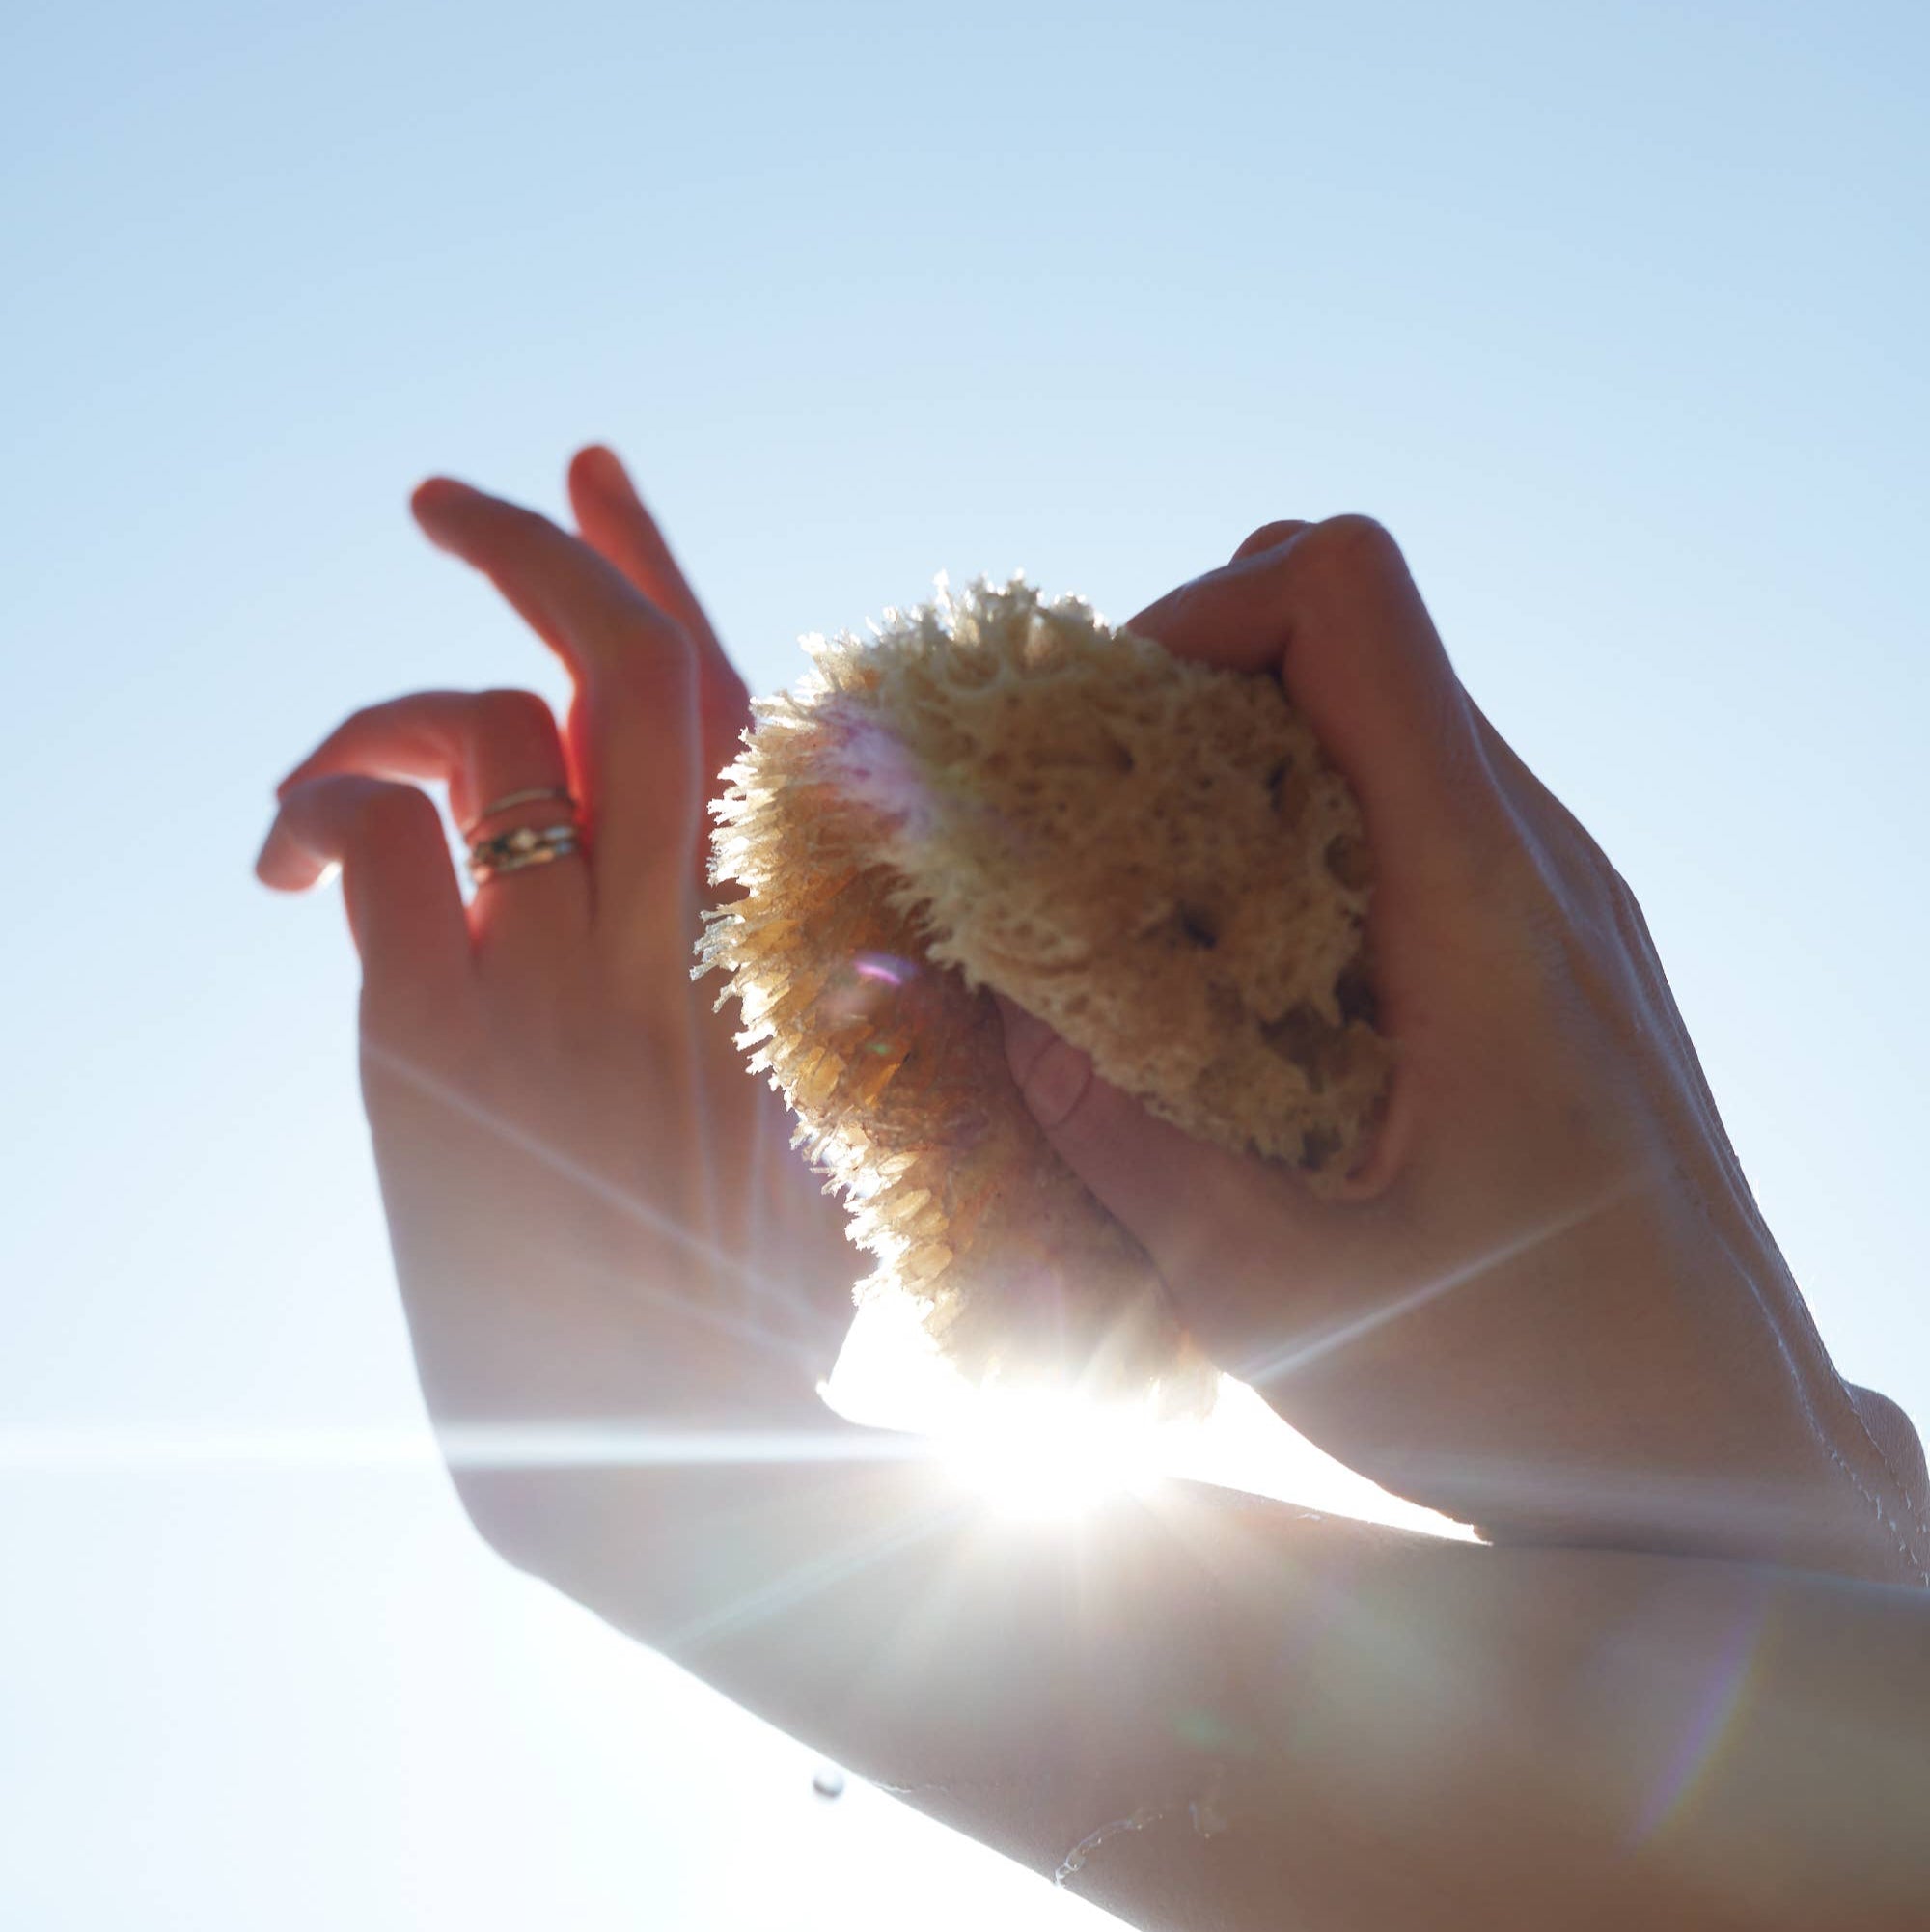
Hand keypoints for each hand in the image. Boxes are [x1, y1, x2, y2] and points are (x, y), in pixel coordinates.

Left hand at [255, 448, 858, 1478]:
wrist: (670, 1451)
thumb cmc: (747, 1313)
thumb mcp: (810, 1125)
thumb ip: (775, 998)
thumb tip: (727, 923)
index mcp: (773, 944)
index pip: (731, 702)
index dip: (653, 567)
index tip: (588, 469)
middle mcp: (678, 937)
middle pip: (627, 670)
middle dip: (538, 550)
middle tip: (445, 498)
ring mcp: (561, 982)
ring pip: (481, 730)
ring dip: (379, 711)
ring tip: (329, 778)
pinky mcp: (440, 1043)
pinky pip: (379, 843)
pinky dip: (319, 811)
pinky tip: (285, 868)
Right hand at [998, 516, 1927, 1582]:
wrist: (1727, 1454)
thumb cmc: (1536, 1391)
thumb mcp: (1288, 1301)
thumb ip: (1126, 1151)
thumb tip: (995, 1021)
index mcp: (1474, 901)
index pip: (1347, 603)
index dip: (1196, 616)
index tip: (1094, 744)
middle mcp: (1530, 861)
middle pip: (1344, 640)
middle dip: (1183, 696)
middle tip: (1082, 837)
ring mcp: (1551, 897)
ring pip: (1373, 720)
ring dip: (1231, 774)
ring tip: (1139, 913)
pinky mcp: (1545, 948)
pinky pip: (1405, 813)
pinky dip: (1290, 841)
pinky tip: (1234, 981)